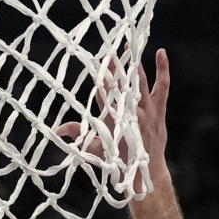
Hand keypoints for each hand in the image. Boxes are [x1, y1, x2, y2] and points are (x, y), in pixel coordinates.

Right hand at [57, 49, 170, 192]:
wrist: (145, 172)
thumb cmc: (117, 161)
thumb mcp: (94, 149)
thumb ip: (76, 135)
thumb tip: (56, 131)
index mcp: (113, 122)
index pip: (106, 97)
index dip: (102, 83)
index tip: (98, 69)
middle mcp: (131, 114)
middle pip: (122, 85)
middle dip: (115, 68)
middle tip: (110, 50)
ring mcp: (146, 110)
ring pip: (140, 81)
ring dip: (134, 63)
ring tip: (129, 45)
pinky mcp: (158, 109)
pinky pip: (162, 85)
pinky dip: (162, 69)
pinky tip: (161, 52)